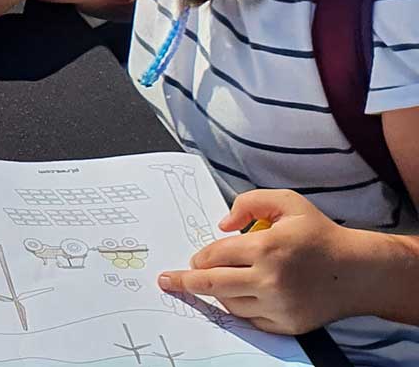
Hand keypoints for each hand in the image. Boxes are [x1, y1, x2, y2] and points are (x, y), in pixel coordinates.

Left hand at [159, 190, 371, 333]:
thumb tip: (222, 224)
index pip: (215, 256)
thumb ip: (250, 202)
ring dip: (218, 293)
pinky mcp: (287, 324)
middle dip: (186, 283)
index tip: (191, 261)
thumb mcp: (287, 202)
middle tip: (168, 281)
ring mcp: (279, 306)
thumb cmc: (319, 235)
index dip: (199, 258)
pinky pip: (250, 320)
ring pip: (230, 303)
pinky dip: (240, 308)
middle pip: (213, 285)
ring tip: (215, 282)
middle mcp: (270, 280)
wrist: (358, 272)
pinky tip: (237, 297)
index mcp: (266, 248)